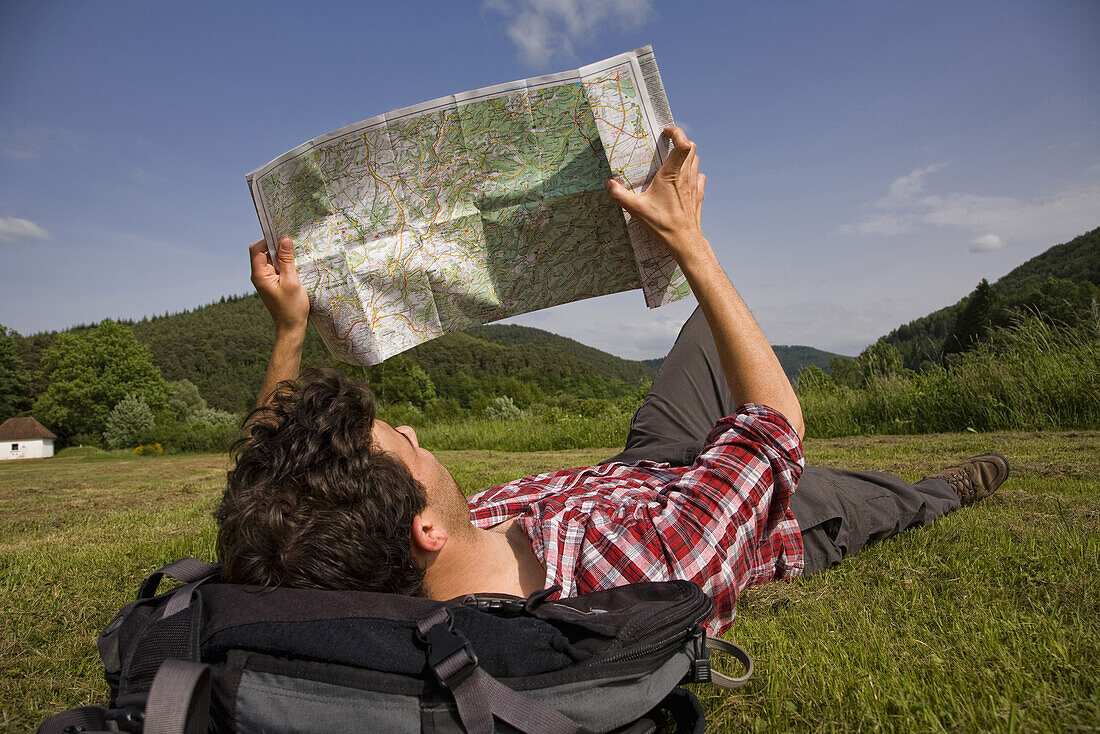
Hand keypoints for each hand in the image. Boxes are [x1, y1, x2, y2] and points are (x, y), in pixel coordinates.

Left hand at [249, 237, 309, 334]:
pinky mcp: (273, 284)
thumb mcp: (292, 281)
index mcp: (260, 275)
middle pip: (264, 253)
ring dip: (284, 257)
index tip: (283, 238)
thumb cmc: (291, 308)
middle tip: (294, 247)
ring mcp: (266, 280)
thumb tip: (285, 240)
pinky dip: (286, 266)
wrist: (291, 328)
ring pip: (273, 260)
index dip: (268, 240)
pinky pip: (277, 269)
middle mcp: (260, 276)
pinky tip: (297, 269)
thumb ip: (287, 260)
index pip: (257, 249)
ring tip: (297, 260)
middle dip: (278, 248)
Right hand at [605, 126, 707, 262]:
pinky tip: (683, 180)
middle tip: (666, 146)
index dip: (676, 133)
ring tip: (673, 162)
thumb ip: (619, 195)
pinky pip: (700, 176)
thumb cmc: (662, 224)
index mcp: (671, 174)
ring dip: (686, 157)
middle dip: (679, 142)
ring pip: (696, 160)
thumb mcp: (636, 209)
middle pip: (692, 148)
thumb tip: (608, 184)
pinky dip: (693, 173)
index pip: (683, 144)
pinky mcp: (699, 194)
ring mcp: (695, 184)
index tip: (666, 132)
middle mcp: (686, 176)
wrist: (684, 240)